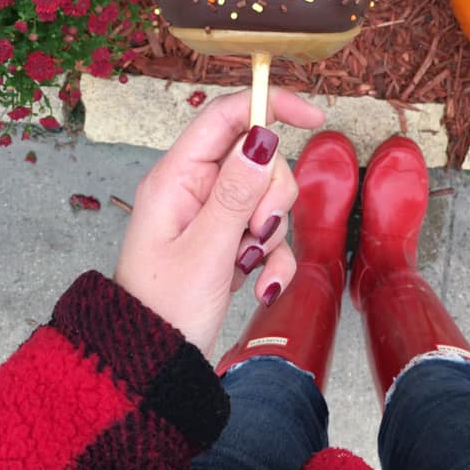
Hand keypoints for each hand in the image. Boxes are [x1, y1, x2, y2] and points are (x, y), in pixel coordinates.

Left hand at [114, 88, 324, 356]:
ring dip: (271, 234)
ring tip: (247, 265)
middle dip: (271, 196)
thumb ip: (237, 191)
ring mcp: (214, 215)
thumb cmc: (164, 310)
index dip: (269, 105)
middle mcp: (196, 189)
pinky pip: (269, 232)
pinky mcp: (230, 241)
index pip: (225, 117)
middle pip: (258, 158)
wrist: (155, 364)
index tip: (314, 116)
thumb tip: (264, 136)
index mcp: (177, 178)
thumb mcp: (206, 250)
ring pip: (269, 197)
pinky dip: (273, 258)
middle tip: (255, 232)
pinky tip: (261, 285)